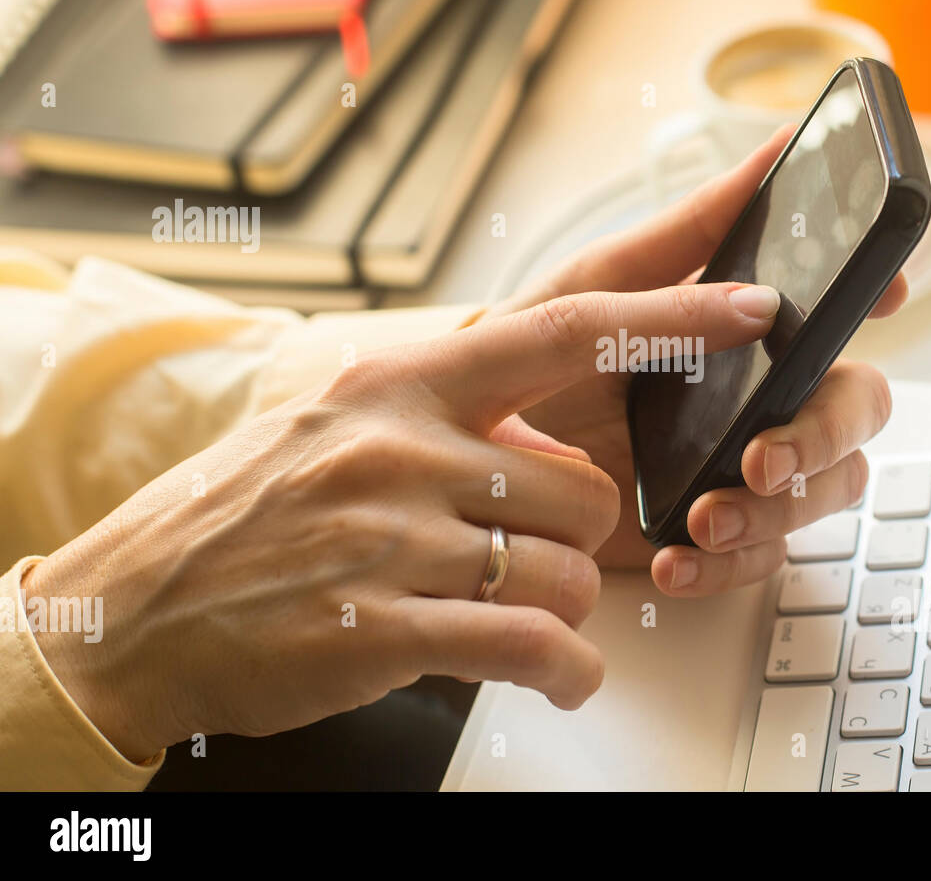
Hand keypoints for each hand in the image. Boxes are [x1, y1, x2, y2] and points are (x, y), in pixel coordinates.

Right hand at [23, 281, 778, 760]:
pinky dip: (565, 669)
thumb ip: (445, 415)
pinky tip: (549, 671)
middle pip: (585, 490)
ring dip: (563, 602)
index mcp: (400, 382)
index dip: (669, 315)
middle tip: (535, 548)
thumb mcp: (337, 424)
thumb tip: (544, 433)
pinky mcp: (389, 627)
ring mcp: (395, 538)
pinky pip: (536, 645)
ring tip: (509, 607)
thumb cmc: (248, 513)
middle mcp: (402, 447)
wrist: (137, 609)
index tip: (748, 304)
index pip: (564, 328)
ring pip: (569, 572)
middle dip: (584, 533)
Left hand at [487, 127, 907, 594]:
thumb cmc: (530, 353)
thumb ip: (685, 237)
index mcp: (738, 331)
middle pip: (853, 411)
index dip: (871, 296)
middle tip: (761, 458)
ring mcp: (738, 469)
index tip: (882, 293)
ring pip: (823, 491)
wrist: (469, 459)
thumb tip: (771, 179)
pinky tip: (674, 560)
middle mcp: (756, 397)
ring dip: (778, 510)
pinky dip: (727, 564)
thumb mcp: (596, 286)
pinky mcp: (710, 534)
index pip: (833, 315)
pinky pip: (762, 557)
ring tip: (704, 518)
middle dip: (823, 437)